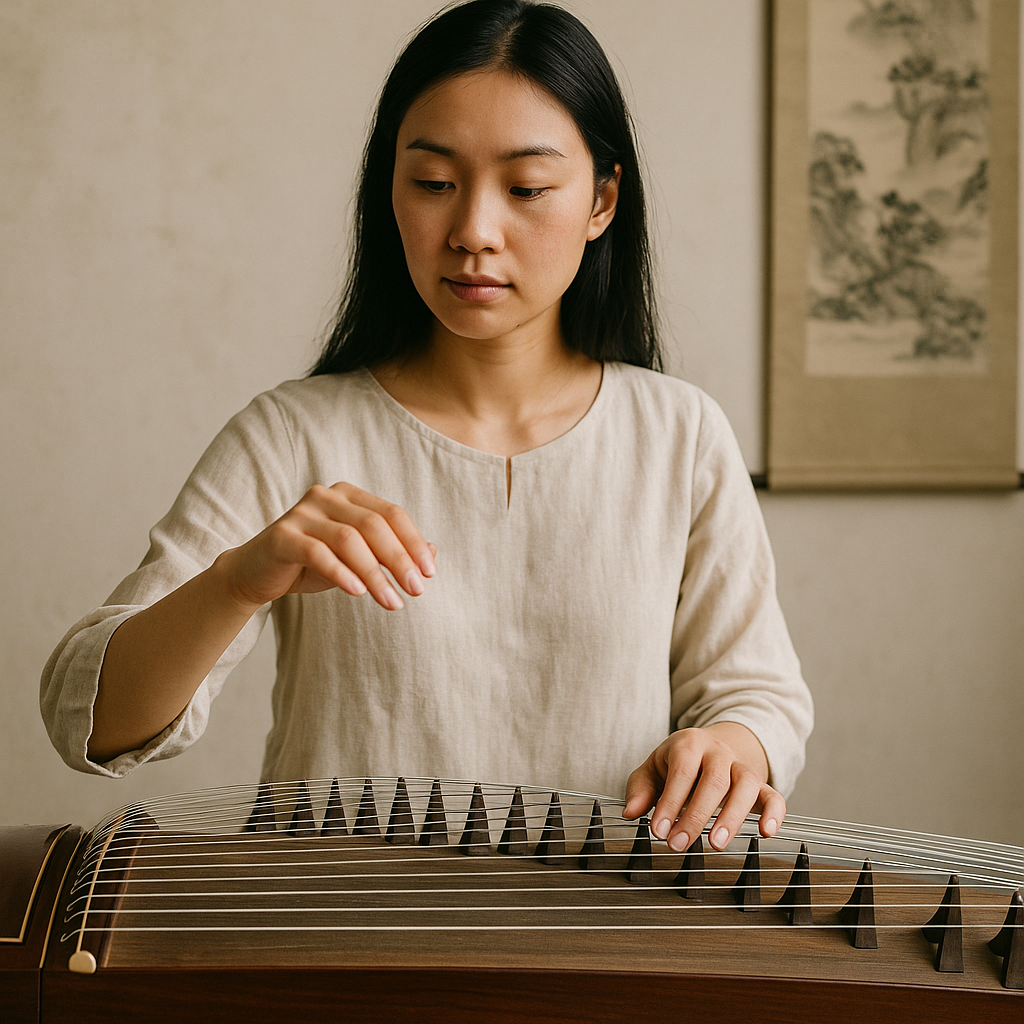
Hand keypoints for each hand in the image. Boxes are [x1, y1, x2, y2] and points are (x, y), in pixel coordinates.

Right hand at [219, 482, 436, 612]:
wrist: (257, 575)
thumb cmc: (313, 564)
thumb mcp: (358, 559)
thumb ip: (391, 552)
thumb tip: (434, 552)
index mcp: (348, 495)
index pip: (392, 514)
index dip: (414, 542)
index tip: (429, 573)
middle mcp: (326, 496)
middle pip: (374, 525)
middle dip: (399, 560)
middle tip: (416, 591)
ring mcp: (302, 512)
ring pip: (349, 540)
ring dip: (375, 574)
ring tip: (392, 602)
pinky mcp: (282, 535)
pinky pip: (318, 552)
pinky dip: (341, 573)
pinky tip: (358, 593)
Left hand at [623, 723, 784, 851]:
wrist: (714, 744)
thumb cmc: (678, 762)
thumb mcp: (653, 768)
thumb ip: (639, 789)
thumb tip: (631, 812)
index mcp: (689, 744)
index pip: (681, 774)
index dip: (670, 804)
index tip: (658, 831)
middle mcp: (718, 752)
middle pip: (713, 781)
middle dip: (695, 816)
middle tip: (678, 845)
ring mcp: (741, 766)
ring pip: (746, 785)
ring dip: (732, 816)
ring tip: (716, 843)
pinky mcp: (761, 783)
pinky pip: (774, 795)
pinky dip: (774, 813)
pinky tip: (766, 832)